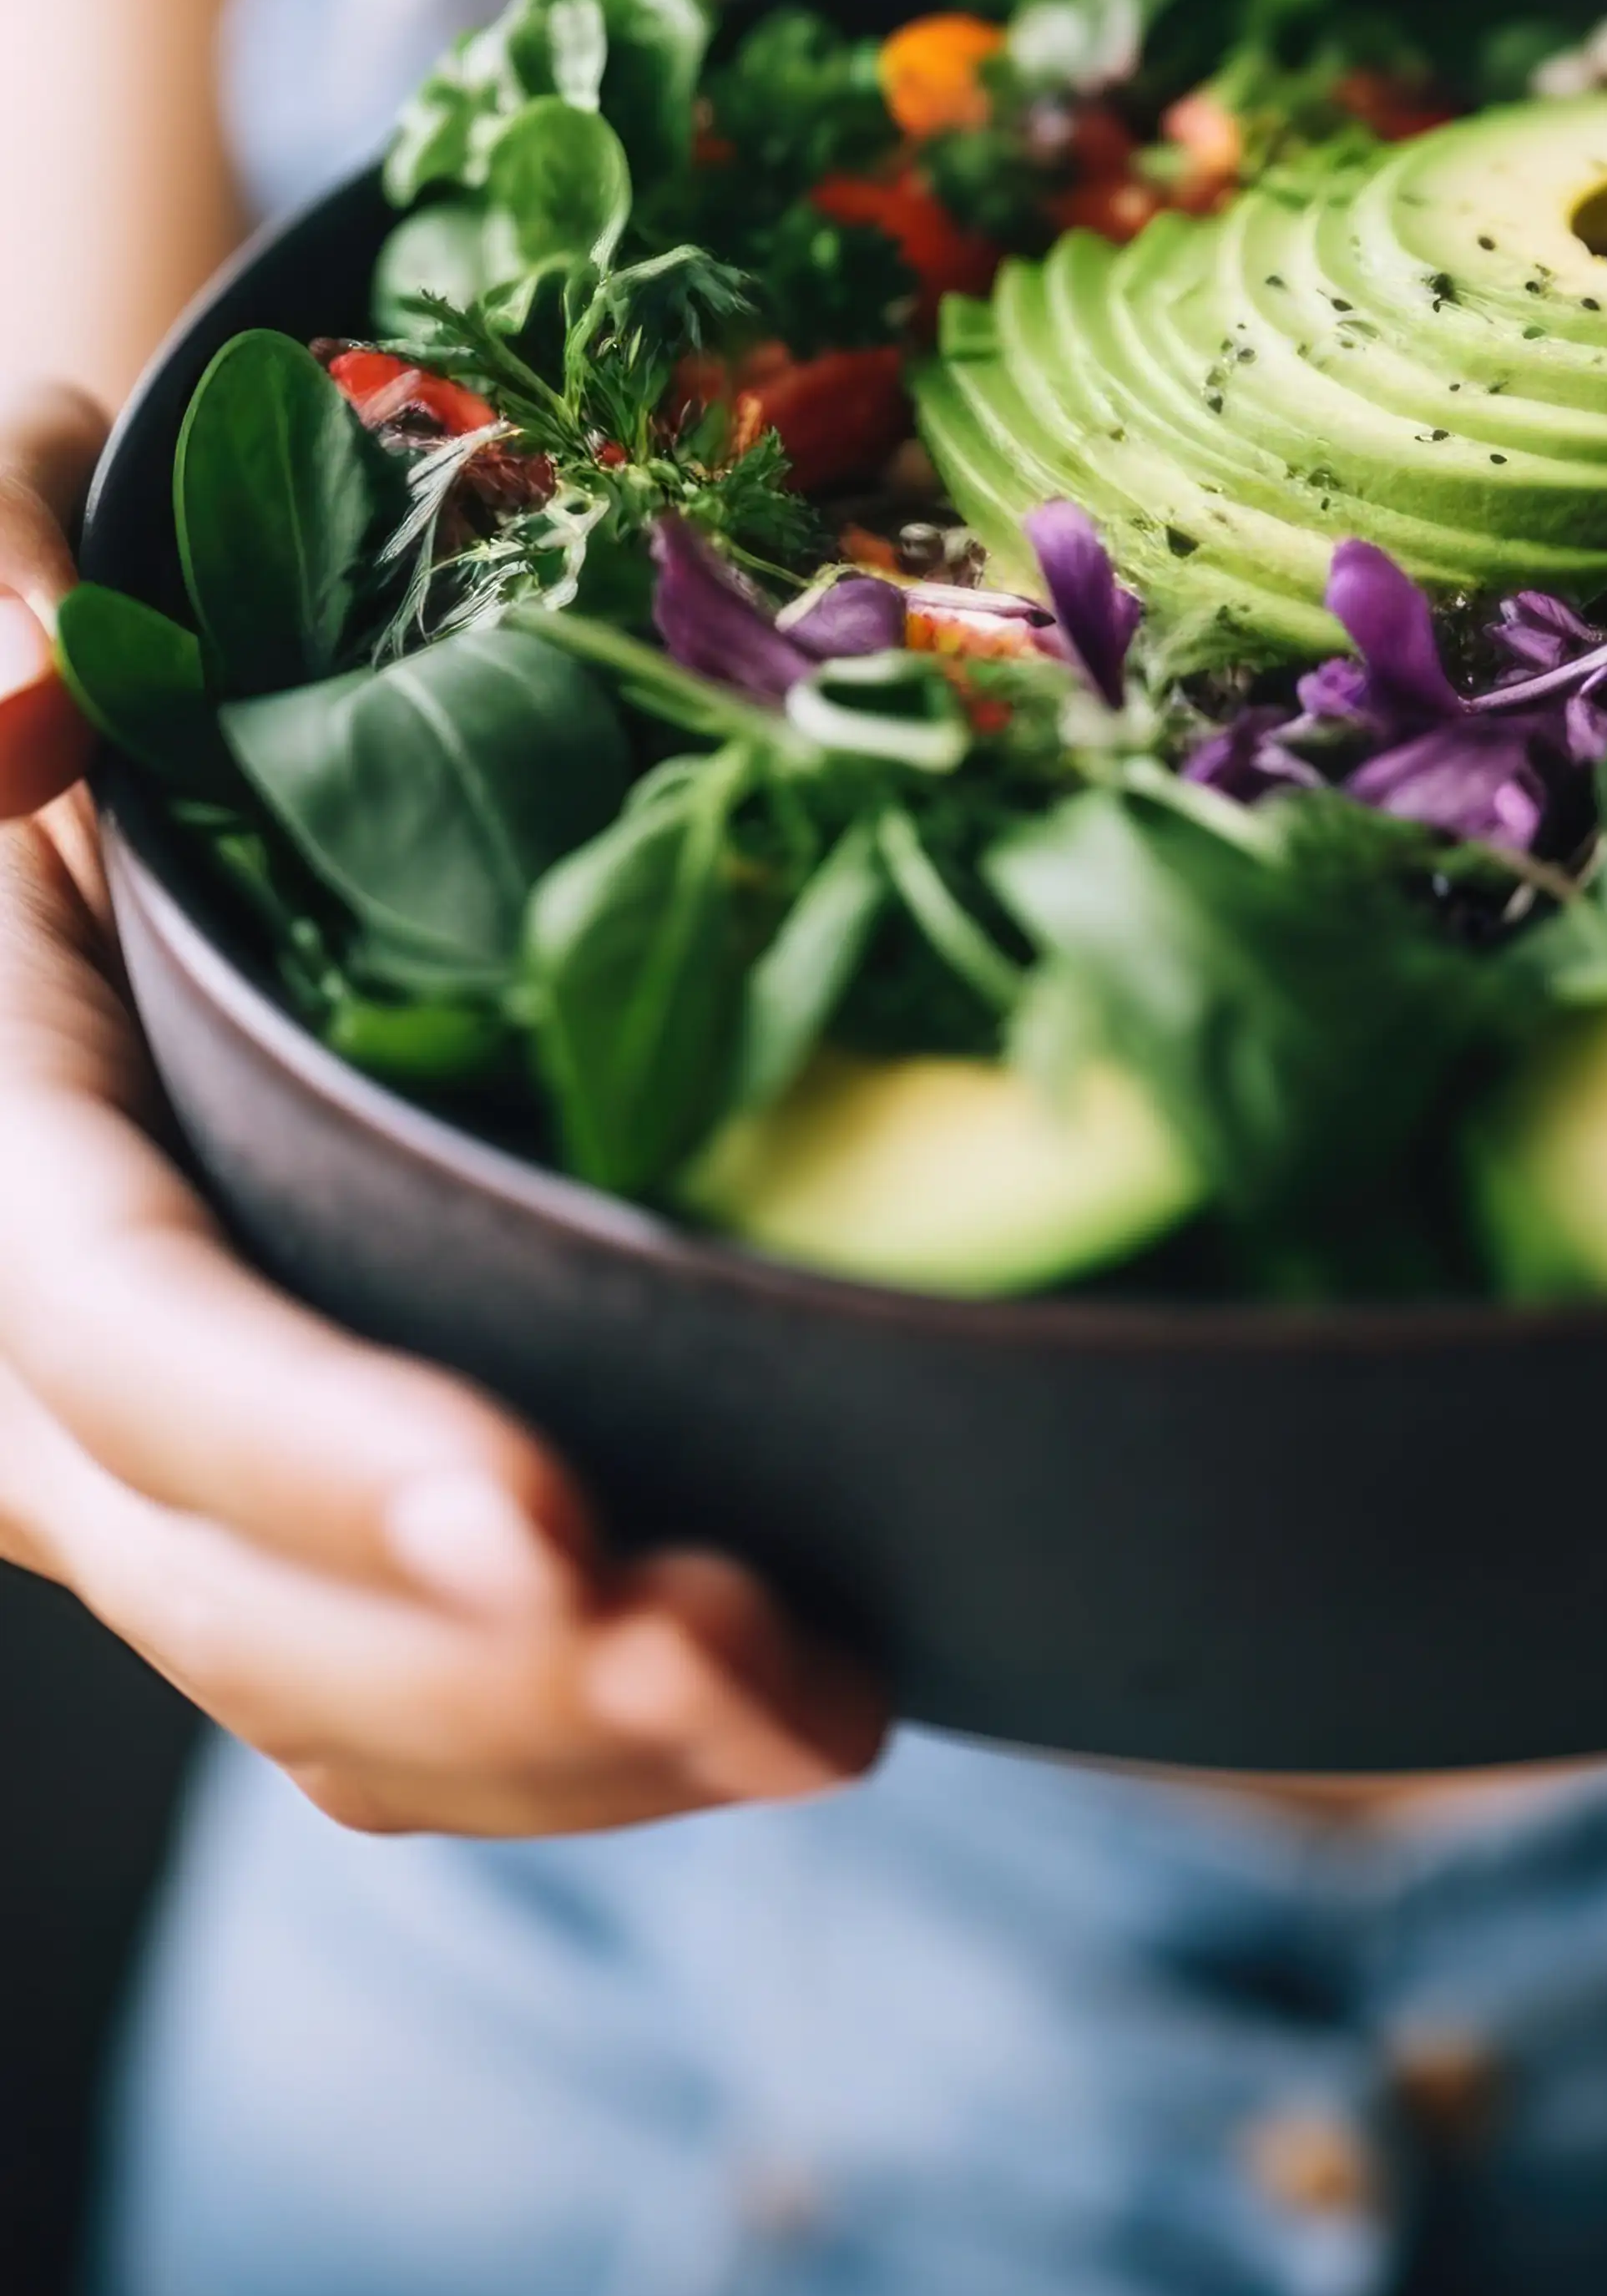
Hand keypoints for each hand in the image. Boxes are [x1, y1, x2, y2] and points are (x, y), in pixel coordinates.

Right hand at [0, 386, 885, 1838]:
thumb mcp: (3, 548)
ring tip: (835, 1709)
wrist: (100, 724)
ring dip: (579, 1747)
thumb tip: (15, 702)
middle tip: (792, 1679)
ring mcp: (148, 1466)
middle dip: (515, 1671)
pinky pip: (392, 1704)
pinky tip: (763, 1701)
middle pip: (246, 1590)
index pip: (137, 1343)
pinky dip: (567, 1741)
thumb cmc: (89, 611)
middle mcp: (33, 1360)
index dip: (326, 1455)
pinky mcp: (274, 1509)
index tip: (556, 1526)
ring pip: (326, 1699)